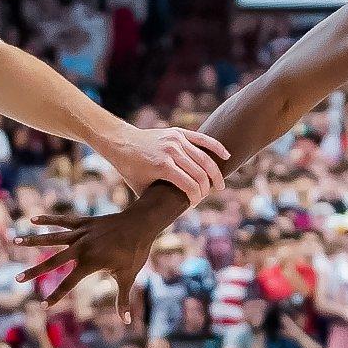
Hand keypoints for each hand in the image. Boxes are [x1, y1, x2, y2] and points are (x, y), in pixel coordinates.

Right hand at [15, 207, 169, 319]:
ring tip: (14, 241)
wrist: (141, 223)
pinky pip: (62, 221)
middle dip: (34, 271)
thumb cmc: (136, 252)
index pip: (68, 283)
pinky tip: (33, 219)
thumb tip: (126, 321)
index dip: (56, 296)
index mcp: (90, 263)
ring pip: (51, 237)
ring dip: (32, 240)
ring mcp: (81, 233)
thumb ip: (123, 299)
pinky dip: (48, 220)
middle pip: (52, 261)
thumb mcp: (128, 276)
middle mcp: (81, 248)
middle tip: (18, 279)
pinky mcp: (84, 222)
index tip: (43, 306)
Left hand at [95, 125, 229, 206]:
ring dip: (215, 173)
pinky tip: (226, 156)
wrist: (121, 142)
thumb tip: (172, 215)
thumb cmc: (130, 169)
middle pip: (200, 173)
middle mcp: (172, 152)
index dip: (196, 198)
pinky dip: (216, 147)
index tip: (195, 204)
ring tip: (219, 184)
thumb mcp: (142, 188)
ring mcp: (176, 140)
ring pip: (204, 158)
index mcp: (163, 166)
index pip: (190, 185)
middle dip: (207, 187)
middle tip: (210, 195)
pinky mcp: (178, 132)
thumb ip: (159, 198)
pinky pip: (202, 139)